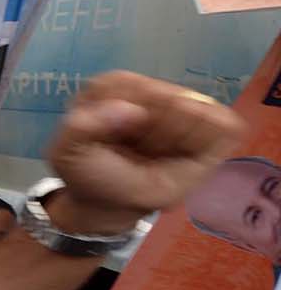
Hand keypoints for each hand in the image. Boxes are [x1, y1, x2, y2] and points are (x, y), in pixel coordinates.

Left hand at [45, 72, 243, 236]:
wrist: (111, 204)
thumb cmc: (92, 173)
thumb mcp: (67, 152)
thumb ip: (78, 128)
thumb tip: (131, 111)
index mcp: (116, 85)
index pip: (129, 86)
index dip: (119, 121)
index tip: (108, 140)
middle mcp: (155, 88)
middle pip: (166, 98)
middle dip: (148, 134)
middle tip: (133, 151)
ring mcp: (188, 105)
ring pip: (194, 111)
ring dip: (172, 141)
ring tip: (153, 154)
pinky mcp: (217, 127)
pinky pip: (223, 127)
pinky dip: (202, 146)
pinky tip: (181, 155)